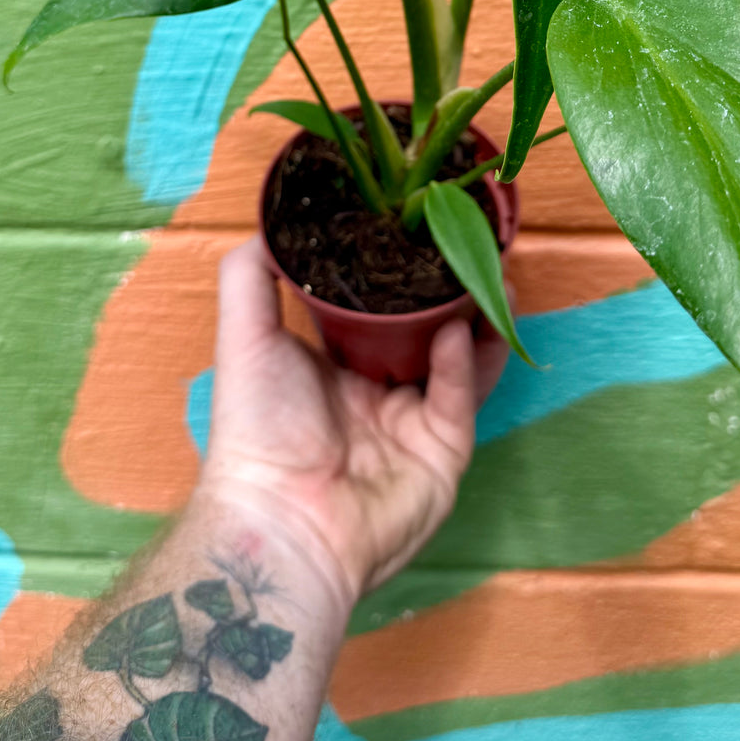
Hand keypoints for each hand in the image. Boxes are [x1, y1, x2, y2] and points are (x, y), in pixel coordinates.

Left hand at [199, 237, 507, 608]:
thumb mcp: (244, 336)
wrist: (283, 520)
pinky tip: (460, 326)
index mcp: (332, 367)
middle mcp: (376, 392)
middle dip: (447, 292)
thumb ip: (250, 275)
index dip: (393, 273)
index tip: (412, 228)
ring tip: (494, 277)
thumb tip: (269, 220)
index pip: (373, 309)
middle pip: (424, 330)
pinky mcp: (441, 453)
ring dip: (476, 319)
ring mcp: (413, 423)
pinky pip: (459, 398)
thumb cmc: (257, 427)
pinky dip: (462, 361)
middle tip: (468, 246)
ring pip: (457, 360)